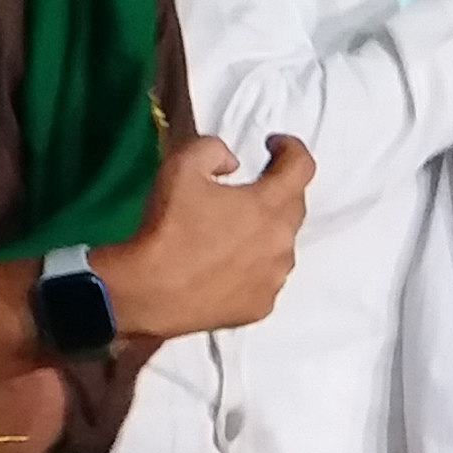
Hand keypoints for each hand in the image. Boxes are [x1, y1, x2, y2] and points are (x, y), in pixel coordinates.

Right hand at [94, 133, 313, 343]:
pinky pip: (266, 277)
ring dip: (265, 232)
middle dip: (277, 190)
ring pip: (281, 245)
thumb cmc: (168, 227)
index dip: (292, 149)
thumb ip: (213, 149)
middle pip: (294, 206)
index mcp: (269, 206)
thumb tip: (232, 163)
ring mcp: (274, 278)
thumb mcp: (182, 165)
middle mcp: (282, 243)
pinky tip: (226, 266)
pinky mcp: (261, 306)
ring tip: (232, 232)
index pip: (302, 167)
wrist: (151, 293)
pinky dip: (254, 266)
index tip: (274, 146)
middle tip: (249, 188)